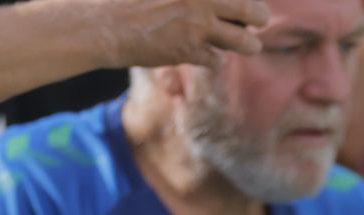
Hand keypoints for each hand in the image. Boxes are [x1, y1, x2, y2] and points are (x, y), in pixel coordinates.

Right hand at [92, 0, 271, 67]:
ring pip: (245, 42)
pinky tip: (205, 53)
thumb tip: (216, 3)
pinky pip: (218, 60)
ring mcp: (198, 25)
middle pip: (254, 11)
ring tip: (244, 44)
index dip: (245, 1)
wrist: (106, 24)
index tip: (240, 5)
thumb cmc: (131, 1)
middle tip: (257, 21)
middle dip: (258, 18)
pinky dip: (214, 58)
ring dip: (246, 44)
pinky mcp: (190, 50)